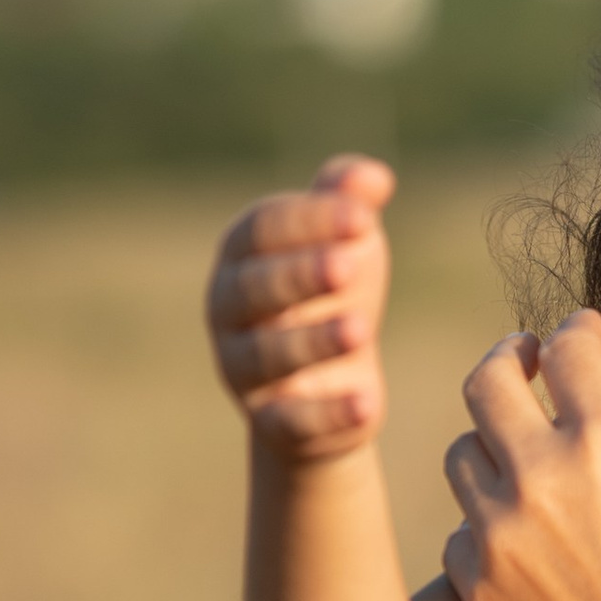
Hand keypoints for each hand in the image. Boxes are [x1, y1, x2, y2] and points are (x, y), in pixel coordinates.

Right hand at [206, 156, 394, 457]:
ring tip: (361, 328)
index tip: (364, 217)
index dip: (310, 220)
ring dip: (314, 340)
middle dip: (301, 274)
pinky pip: (291, 421)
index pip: (262, 229)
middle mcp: (227, 311)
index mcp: (241, 256)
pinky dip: (328, 414)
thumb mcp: (344, 243)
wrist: (334, 388)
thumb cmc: (331, 297)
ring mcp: (242, 370)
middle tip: (350, 264)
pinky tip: (367, 403)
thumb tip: (373, 176)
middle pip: (253, 288)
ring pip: (268, 355)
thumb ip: (349, 203)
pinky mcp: (271, 424)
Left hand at [440, 314, 600, 600]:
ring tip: (520, 448)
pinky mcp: (482, 592)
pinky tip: (523, 531)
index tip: (582, 330)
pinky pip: (463, 530)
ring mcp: (501, 538)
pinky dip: (488, 518)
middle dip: (509, 357)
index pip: (570, 351)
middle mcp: (542, 479)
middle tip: (524, 357)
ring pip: (463, 454)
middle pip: (487, 382)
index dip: (576, 329)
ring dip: (492, 440)